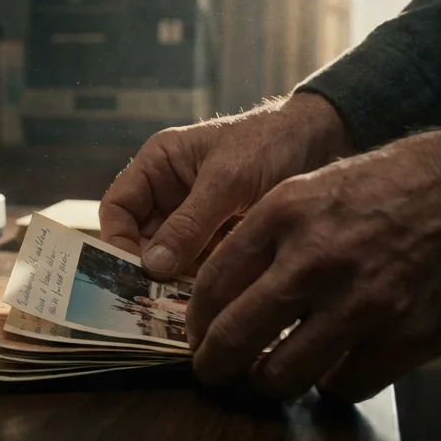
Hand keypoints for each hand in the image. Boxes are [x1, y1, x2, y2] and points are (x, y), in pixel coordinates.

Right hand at [99, 93, 351, 277]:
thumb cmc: (269, 143)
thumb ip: (189, 224)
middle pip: (140, 238)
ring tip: (191, 302)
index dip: (117, 240)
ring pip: (169, 256)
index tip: (134, 271)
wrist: (323, 139)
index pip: (117, 208)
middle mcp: (169, 191)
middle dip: (150, 267)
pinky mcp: (219, 233)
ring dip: (176, 278)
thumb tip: (152, 266)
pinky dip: (202, 280)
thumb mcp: (227, 182)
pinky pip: (198, 262)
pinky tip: (215, 296)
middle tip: (161, 298)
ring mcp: (194, 214)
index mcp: (157, 165)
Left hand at [189, 118, 440, 402]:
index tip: (199, 335)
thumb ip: (270, 233)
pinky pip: (344, 386)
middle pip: (234, 336)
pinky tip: (334, 371)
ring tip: (273, 377)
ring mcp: (358, 303)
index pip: (212, 284)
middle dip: (215, 365)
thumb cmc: (399, 183)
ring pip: (283, 374)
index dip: (197, 321)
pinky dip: (332, 386)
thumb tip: (232, 287)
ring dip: (271, 383)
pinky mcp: (402, 338)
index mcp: (283, 214)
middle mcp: (313, 260)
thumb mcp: (315, 186)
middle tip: (213, 374)